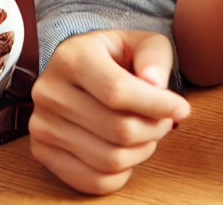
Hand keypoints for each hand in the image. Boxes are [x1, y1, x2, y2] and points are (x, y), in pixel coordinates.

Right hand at [30, 29, 190, 194]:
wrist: (80, 70)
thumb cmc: (116, 57)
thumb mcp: (141, 42)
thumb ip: (155, 56)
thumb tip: (155, 84)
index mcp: (72, 56)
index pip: (118, 92)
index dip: (156, 105)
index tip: (181, 109)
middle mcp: (49, 91)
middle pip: (117, 129)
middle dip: (153, 130)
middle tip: (164, 122)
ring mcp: (41, 124)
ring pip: (108, 159)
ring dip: (141, 152)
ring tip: (147, 134)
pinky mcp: (42, 151)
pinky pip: (92, 181)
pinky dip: (121, 175)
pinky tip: (128, 153)